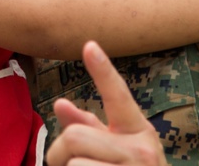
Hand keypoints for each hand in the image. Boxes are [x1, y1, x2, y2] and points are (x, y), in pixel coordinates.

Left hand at [46, 41, 166, 165]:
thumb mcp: (119, 151)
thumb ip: (90, 129)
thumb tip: (61, 104)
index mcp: (139, 132)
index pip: (119, 96)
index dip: (103, 70)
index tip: (89, 44)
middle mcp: (141, 151)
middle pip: (73, 138)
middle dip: (57, 155)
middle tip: (62, 164)